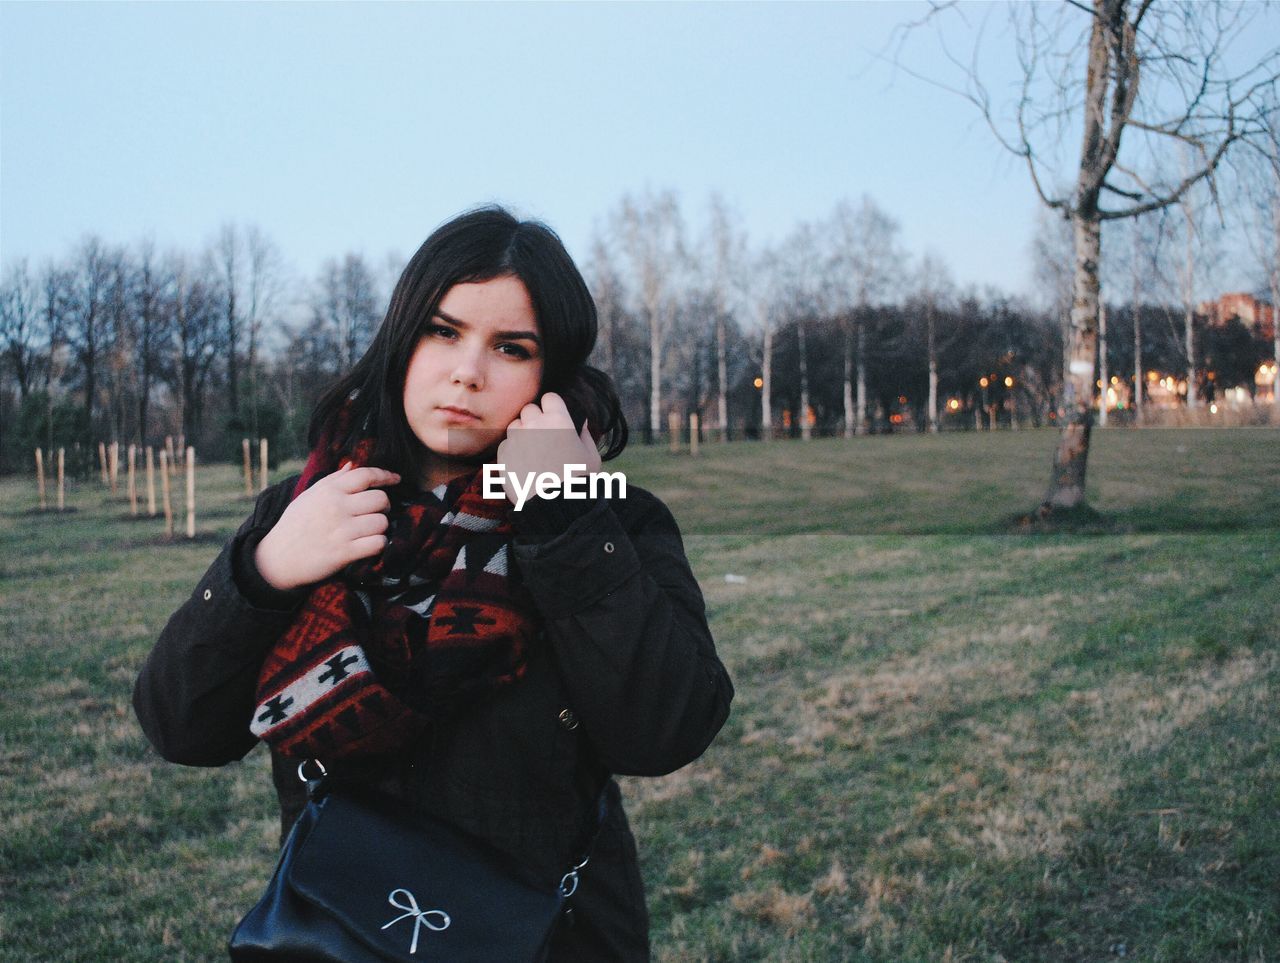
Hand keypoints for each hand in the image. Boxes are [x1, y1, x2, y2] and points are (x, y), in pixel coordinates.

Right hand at [255, 464, 400, 590]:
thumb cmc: (295, 525)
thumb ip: (333, 480)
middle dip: (384, 506)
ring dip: (380, 528)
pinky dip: (379, 545)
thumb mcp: (309, 496)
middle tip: (377, 512)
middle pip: (380, 499)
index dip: (385, 476)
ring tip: (369, 531)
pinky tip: (370, 545)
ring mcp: (341, 530)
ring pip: (382, 522)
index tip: (396, 479)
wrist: (277, 559)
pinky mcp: (344, 552)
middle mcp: (336, 507)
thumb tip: (353, 464)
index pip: (366, 475)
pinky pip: (378, 543)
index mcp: (329, 491)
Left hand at [495, 392, 600, 505]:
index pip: (550, 398)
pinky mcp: (503, 454)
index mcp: (559, 420)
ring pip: (515, 425)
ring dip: (522, 433)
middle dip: (535, 419)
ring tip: (532, 450)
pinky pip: (505, 444)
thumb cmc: (578, 481)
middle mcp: (535, 425)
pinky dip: (512, 450)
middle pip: (529, 409)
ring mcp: (517, 439)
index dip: (552, 407)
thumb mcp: (592, 457)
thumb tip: (582, 423)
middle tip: (543, 436)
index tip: (554, 417)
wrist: (554, 506)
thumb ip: (586, 436)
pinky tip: (523, 463)